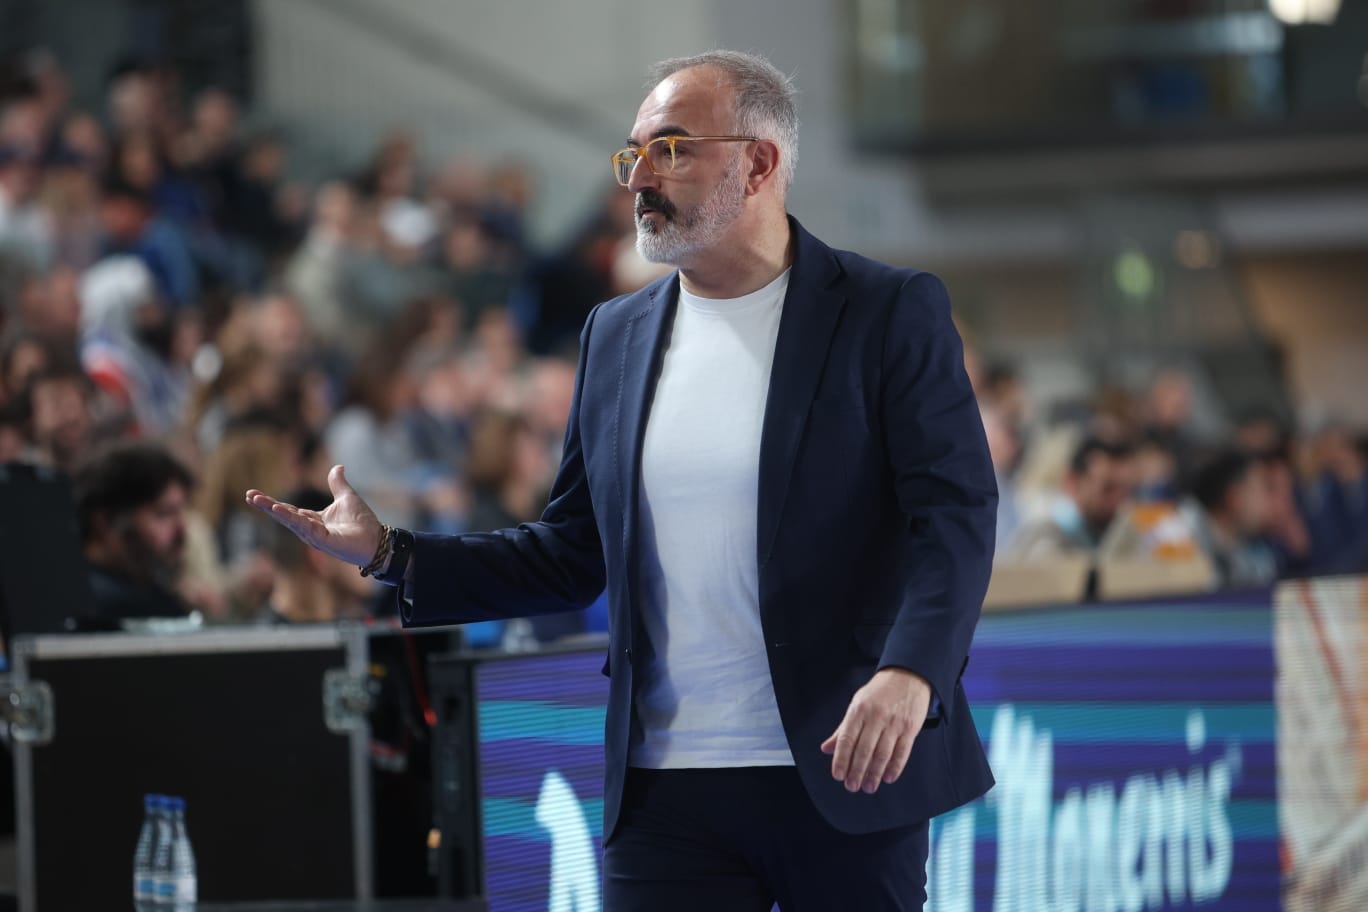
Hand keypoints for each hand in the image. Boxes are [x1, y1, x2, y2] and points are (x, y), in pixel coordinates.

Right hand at [245, 465, 383, 567]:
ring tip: (258, 500)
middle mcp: (311, 529)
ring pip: (290, 521)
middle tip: (249, 496)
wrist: (377, 539)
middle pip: (284, 516)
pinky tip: (278, 510)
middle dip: (267, 506)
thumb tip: (338, 466)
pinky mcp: (323, 541)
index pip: (289, 510)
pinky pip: (304, 528)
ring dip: (274, 511)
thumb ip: (338, 483)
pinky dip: (291, 518)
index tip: (254, 494)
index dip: (273, 503)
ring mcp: (315, 536)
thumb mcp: (347, 497)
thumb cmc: (363, 523)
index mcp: (314, 519)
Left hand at [820, 667, 931, 793]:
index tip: (838, 775)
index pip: (846, 739)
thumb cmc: (880, 691)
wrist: (908, 675)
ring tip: (868, 786)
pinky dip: (895, 767)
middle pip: (864, 750)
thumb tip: (827, 748)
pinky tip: (888, 777)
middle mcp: (876, 716)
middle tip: (852, 786)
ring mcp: (894, 723)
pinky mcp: (910, 728)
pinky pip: (902, 752)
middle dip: (856, 771)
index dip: (841, 759)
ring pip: (882, 754)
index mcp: (859, 710)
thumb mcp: (857, 704)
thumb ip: (843, 728)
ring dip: (874, 774)